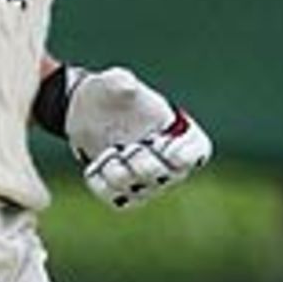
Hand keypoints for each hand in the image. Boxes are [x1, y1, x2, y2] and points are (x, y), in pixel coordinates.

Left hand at [65, 66, 211, 210]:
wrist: (85, 112)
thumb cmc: (110, 95)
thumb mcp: (114, 82)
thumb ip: (122, 82)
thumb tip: (126, 85)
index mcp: (180, 133)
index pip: (198, 153)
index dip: (184, 152)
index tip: (161, 140)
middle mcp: (170, 164)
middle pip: (169, 176)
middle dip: (144, 161)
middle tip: (128, 146)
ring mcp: (148, 183)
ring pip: (139, 191)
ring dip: (120, 172)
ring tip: (109, 153)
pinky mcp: (124, 196)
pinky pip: (116, 199)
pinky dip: (102, 183)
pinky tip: (96, 166)